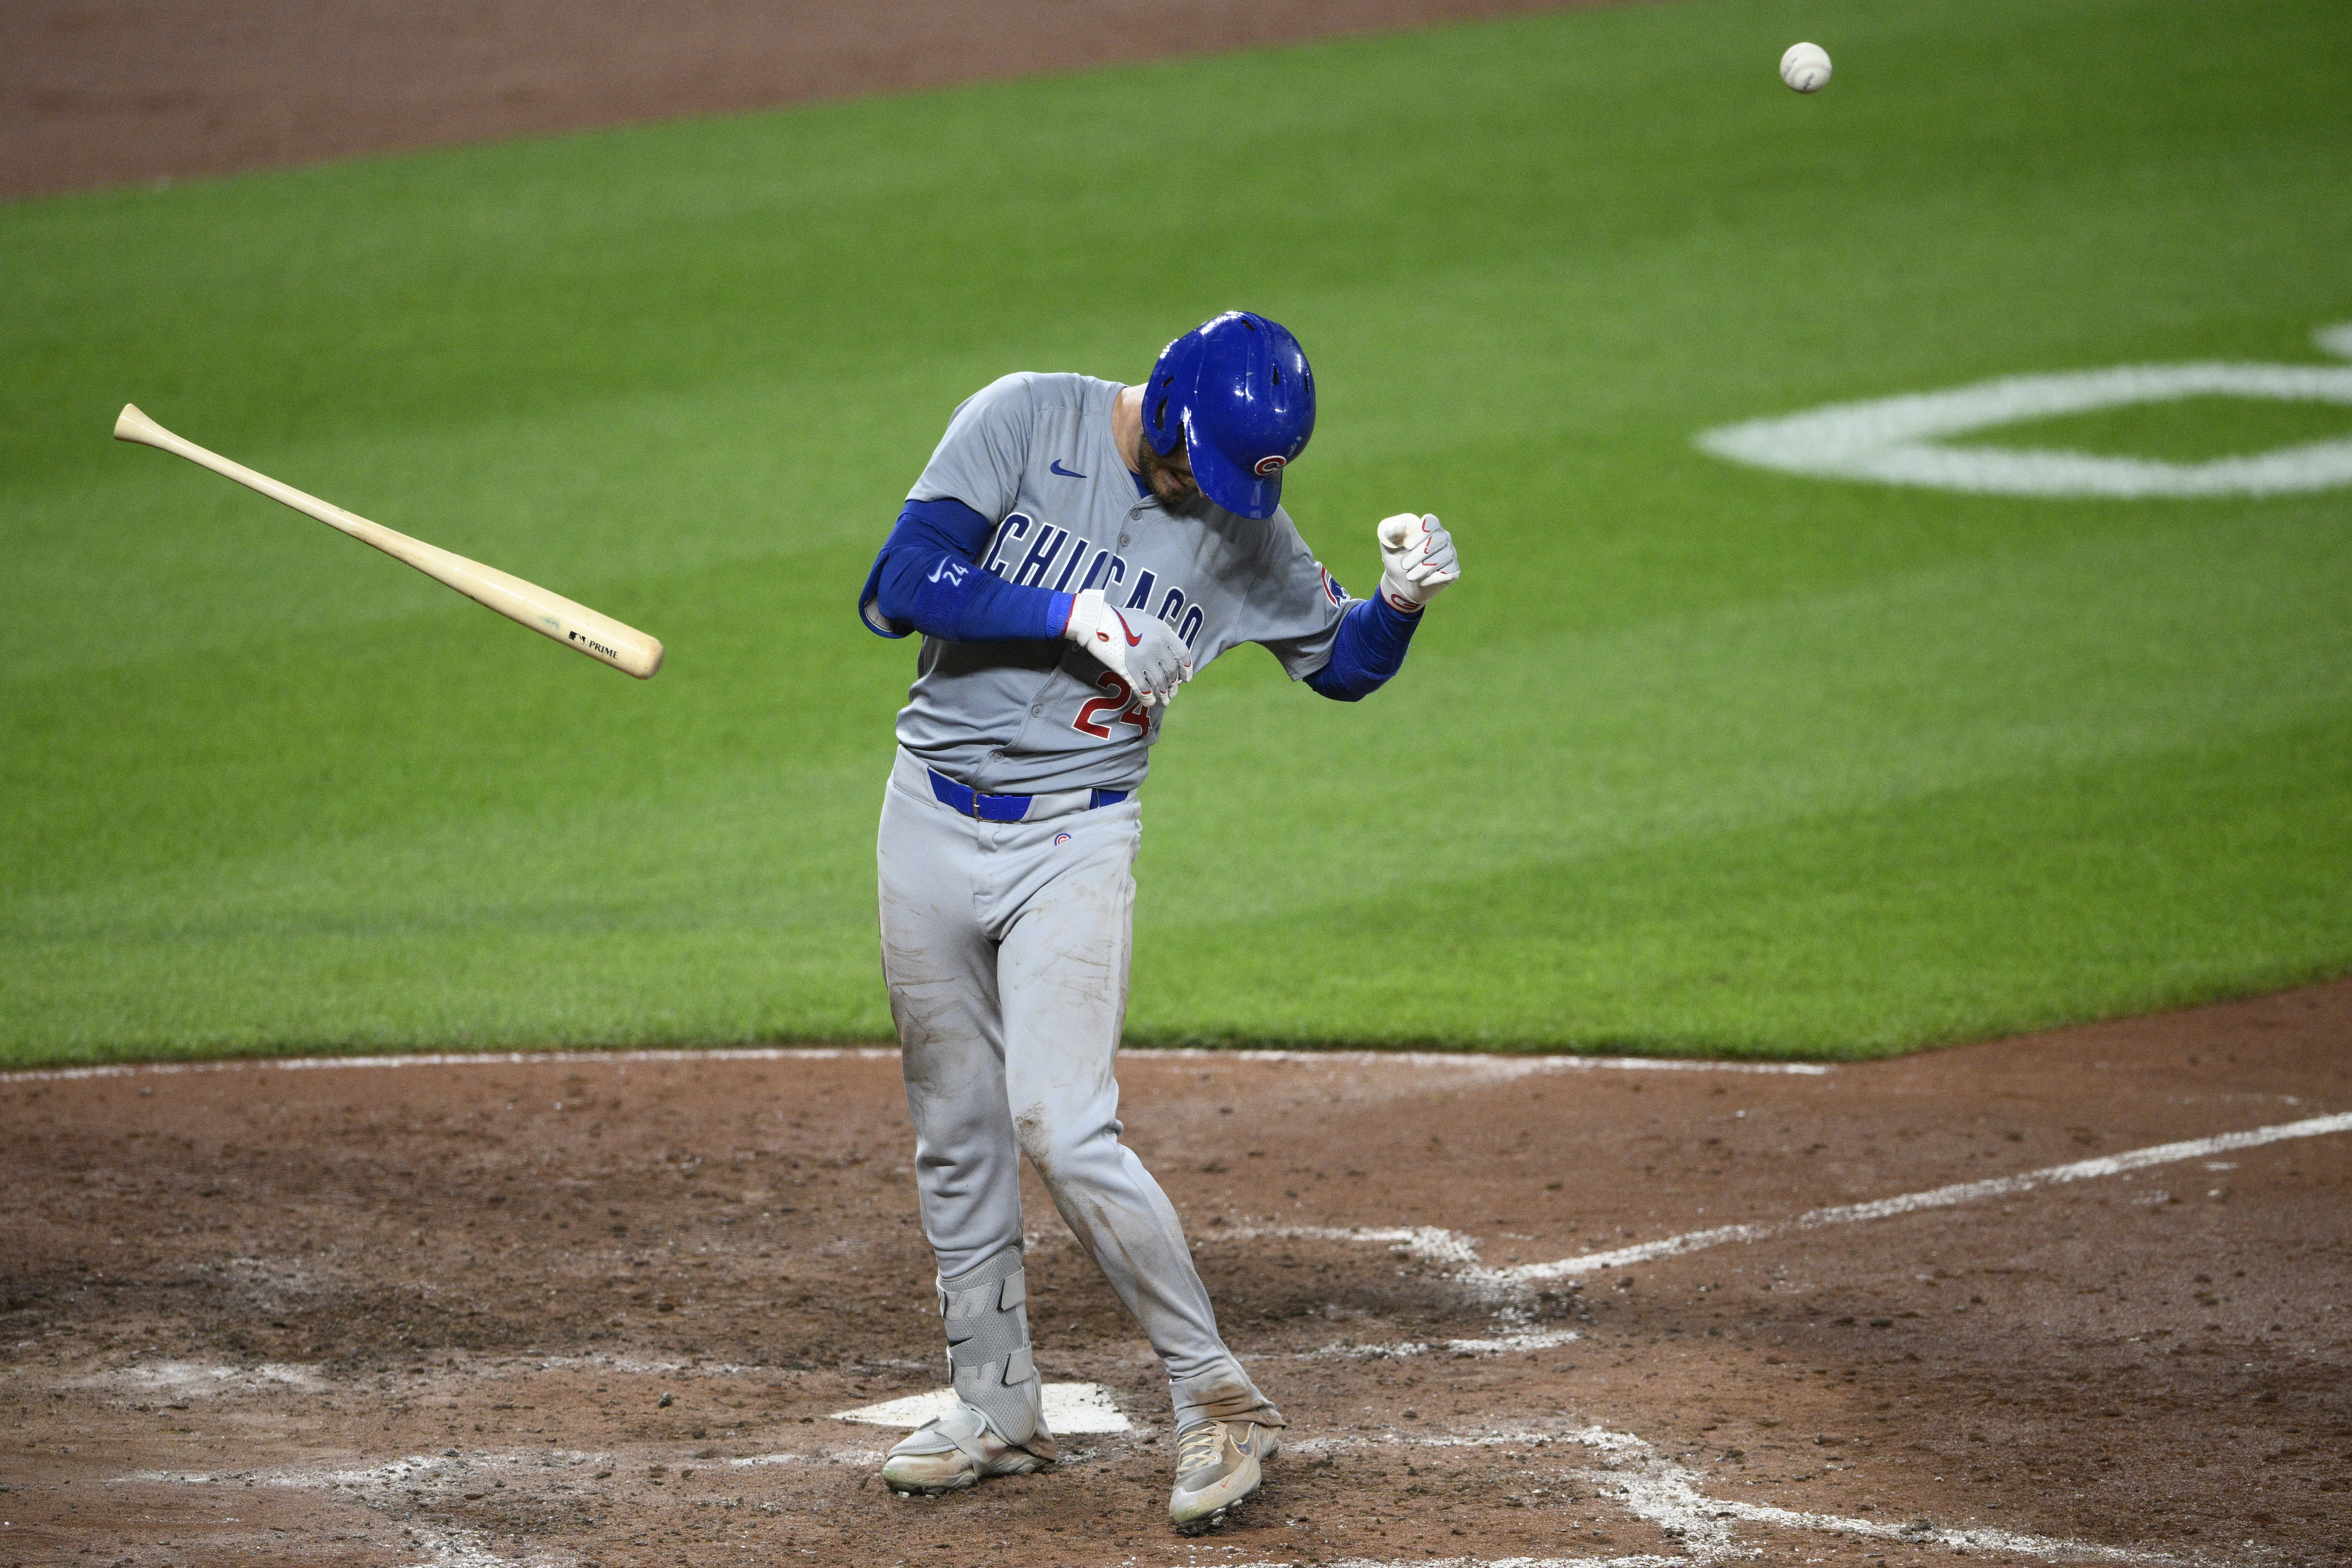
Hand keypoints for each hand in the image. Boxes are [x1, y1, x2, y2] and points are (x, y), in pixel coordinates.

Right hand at [1063, 588, 1192, 705]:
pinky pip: (1143, 688)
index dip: (1186, 669)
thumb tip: (1168, 649)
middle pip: (1171, 671)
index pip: (1182, 654)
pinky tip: (1149, 702)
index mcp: (1163, 632)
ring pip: (1159, 683)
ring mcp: (1144, 659)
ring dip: (1162, 695)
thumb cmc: (1120, 619)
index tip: (1186, 679)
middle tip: (1172, 693)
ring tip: (1164, 702)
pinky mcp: (1129, 669)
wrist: (1096, 621)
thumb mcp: (1146, 620)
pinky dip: (1148, 698)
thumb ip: (1159, 634)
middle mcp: (1157, 646)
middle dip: (1173, 685)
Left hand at [1376, 513, 1460, 610]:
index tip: (1407, 545)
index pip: (1431, 522)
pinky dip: (1431, 578)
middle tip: (1404, 565)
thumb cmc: (1397, 560)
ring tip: (1409, 576)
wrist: (1401, 584)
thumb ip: (1391, 534)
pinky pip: (1447, 572)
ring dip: (1422, 568)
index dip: (1420, 533)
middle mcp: (1443, 537)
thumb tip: (1401, 525)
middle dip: (1418, 554)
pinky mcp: (1453, 571)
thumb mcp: (1389, 547)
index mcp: (1428, 527)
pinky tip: (1421, 581)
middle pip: (1438, 539)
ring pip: (1442, 557)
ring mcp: (1450, 553)